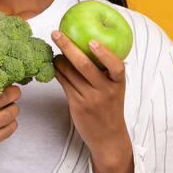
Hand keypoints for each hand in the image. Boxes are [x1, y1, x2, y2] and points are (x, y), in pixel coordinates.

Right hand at [0, 84, 20, 172]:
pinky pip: (7, 131)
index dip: (0, 82)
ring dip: (14, 108)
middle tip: (13, 91)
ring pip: (9, 114)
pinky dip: (11, 123)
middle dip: (13, 92)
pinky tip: (7, 121)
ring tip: (11, 106)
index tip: (4, 81)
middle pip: (2, 98)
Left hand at [49, 29, 128, 157]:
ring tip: (54, 51)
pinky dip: (58, 72)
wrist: (108, 137)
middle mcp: (105, 91)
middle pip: (84, 65)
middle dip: (68, 47)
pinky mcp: (77, 105)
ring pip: (69, 73)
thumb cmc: (111, 109)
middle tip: (56, 34)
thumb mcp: (115, 90)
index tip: (92, 41)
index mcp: (118, 84)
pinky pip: (64, 83)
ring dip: (59, 59)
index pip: (117, 66)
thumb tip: (88, 46)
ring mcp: (90, 99)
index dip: (105, 53)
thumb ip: (106, 73)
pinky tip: (54, 66)